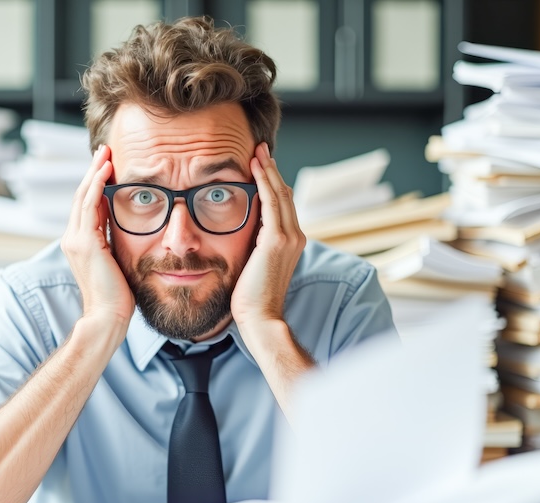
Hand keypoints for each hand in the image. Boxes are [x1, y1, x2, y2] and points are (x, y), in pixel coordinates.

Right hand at [60, 145, 135, 328]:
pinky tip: (106, 171)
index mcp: (80, 243)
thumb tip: (130, 228)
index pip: (86, 205)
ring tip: (105, 153)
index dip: (95, 183)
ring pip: (83, 196)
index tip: (107, 165)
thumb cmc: (118, 297)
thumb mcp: (118, 261)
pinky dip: (96, 186)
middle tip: (105, 149)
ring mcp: (75, 241)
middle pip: (81, 195)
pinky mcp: (84, 243)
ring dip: (94, 172)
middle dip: (93, 171)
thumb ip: (116, 243)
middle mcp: (73, 239)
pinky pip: (88, 206)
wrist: (109, 317)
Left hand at [231, 143, 306, 328]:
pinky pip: (271, 202)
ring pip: (280, 193)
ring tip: (258, 151)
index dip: (273, 182)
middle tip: (260, 148)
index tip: (260, 165)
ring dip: (268, 170)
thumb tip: (243, 231)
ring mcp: (289, 237)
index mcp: (291, 242)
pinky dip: (264, 182)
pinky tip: (255, 167)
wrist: (260, 318)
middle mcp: (295, 236)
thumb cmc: (251, 298)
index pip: (283, 204)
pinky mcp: (277, 240)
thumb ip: (254, 245)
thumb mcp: (254, 264)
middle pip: (285, 193)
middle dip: (272, 169)